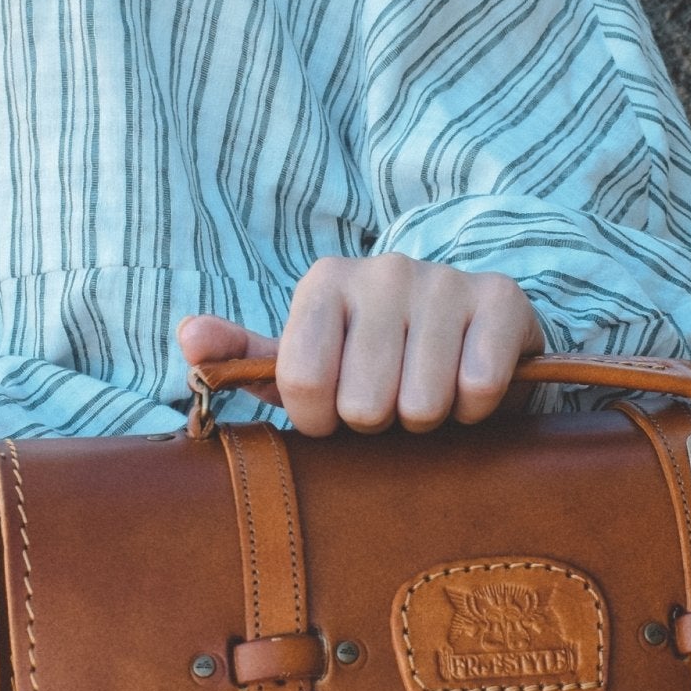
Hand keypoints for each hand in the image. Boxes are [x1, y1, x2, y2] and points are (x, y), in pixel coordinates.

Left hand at [175, 252, 548, 436]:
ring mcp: (443, 279)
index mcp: (325, 281)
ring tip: (429, 394)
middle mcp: (383, 267)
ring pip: (421, 404)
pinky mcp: (501, 298)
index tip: (335, 414)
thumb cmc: (375, 363)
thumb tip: (189, 336)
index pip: (301, 384)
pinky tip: (470, 389)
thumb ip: (243, 357)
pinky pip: (477, 388)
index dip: (321, 422)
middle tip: (390, 401)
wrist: (470, 340)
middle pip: (363, 404)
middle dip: (379, 422)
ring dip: (427, 419)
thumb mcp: (305, 363)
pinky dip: (475, 409)